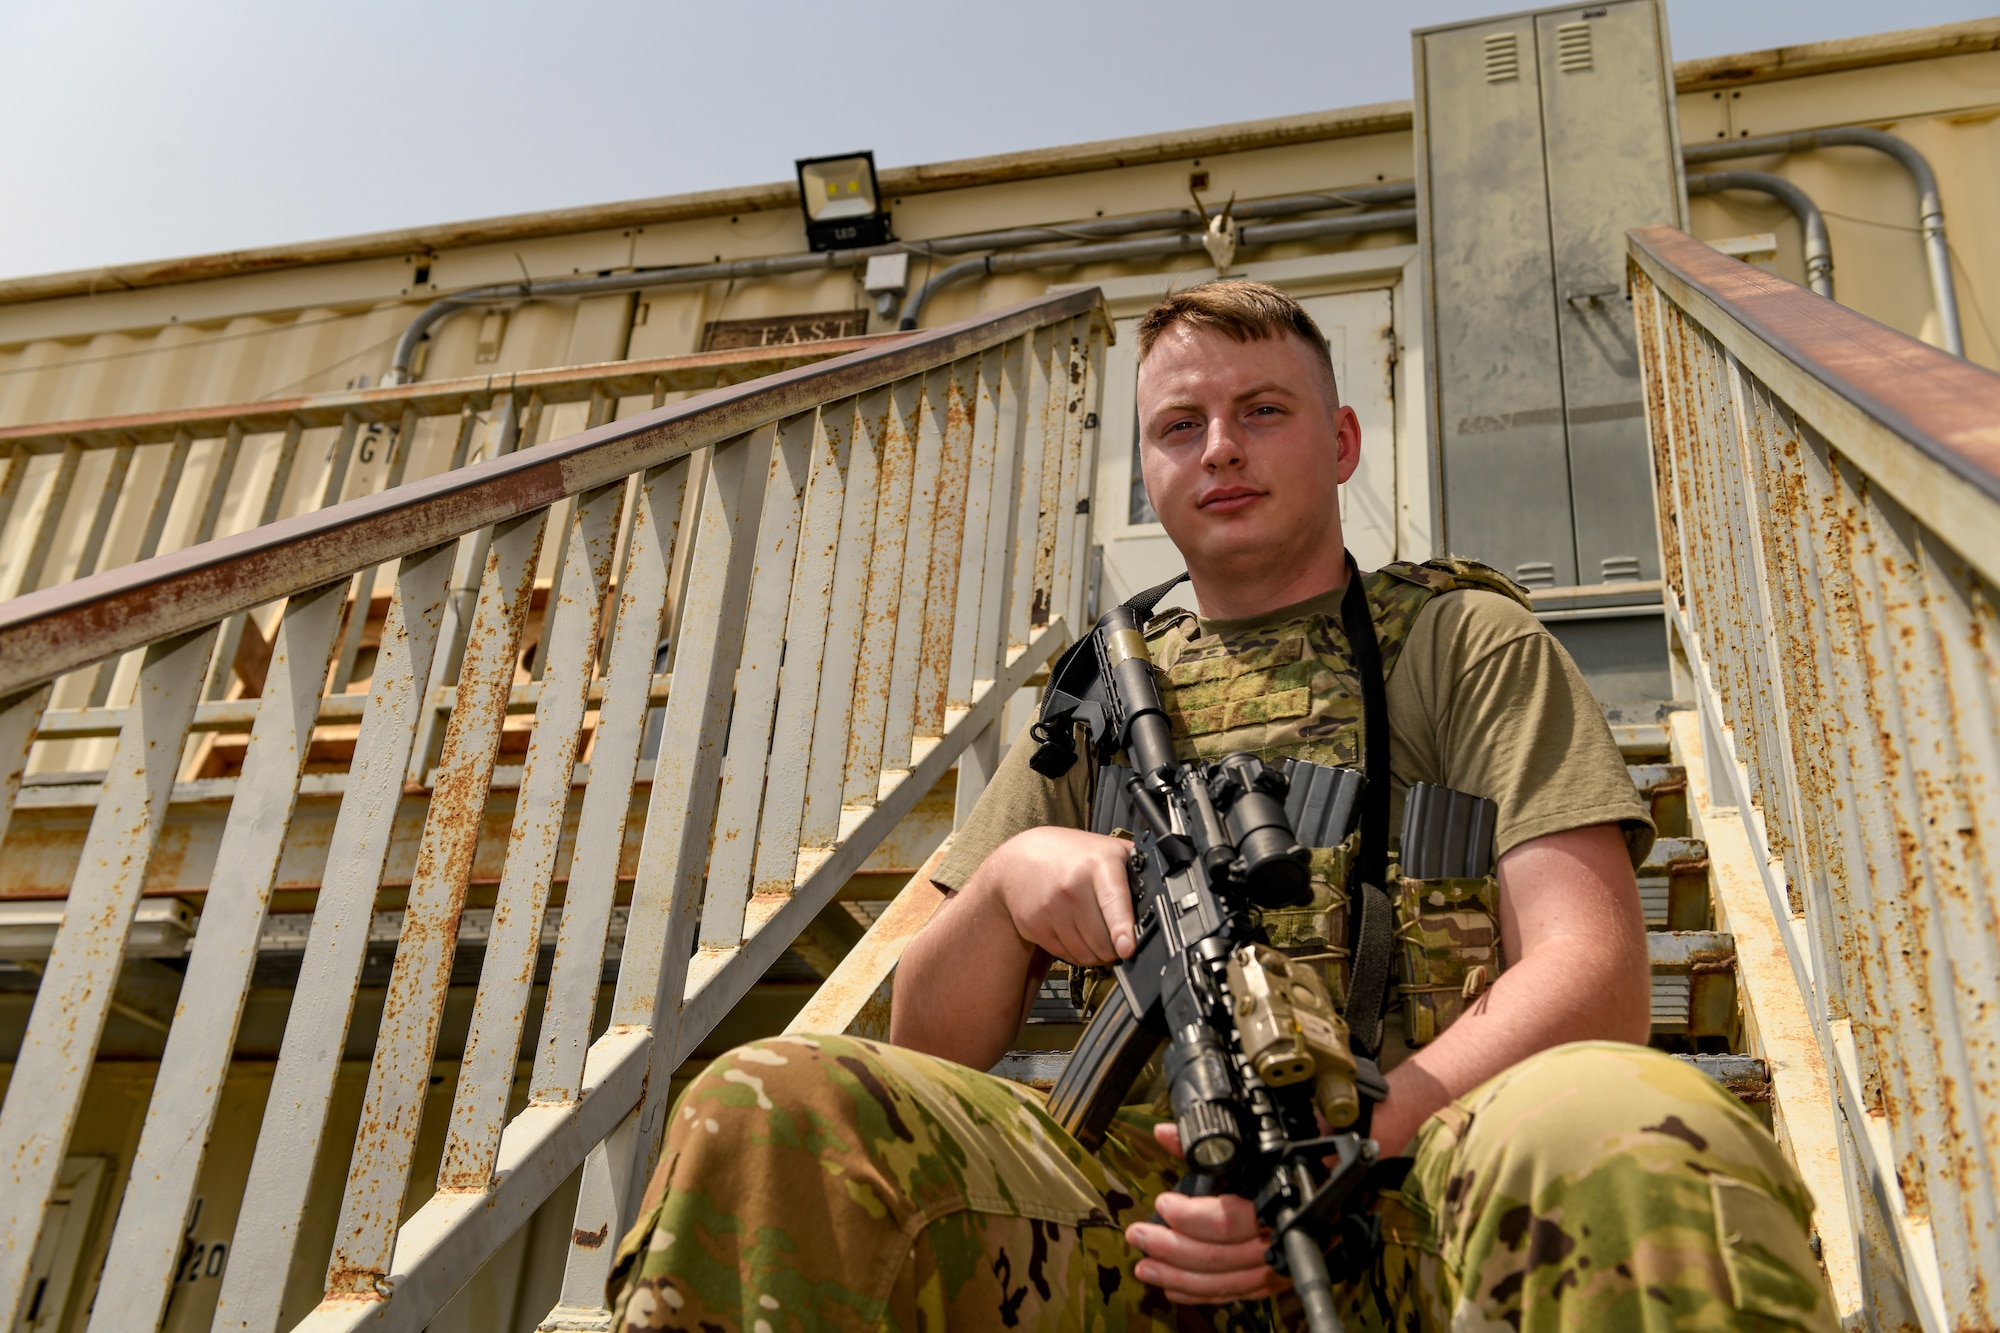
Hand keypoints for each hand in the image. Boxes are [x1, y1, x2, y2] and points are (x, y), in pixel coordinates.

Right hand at [988, 826, 1136, 965]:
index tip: (1127, 947)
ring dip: (1097, 954)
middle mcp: (1072, 887)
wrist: (1018, 860)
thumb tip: (1164, 895)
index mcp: (1098, 865)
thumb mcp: (1107, 850)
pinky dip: (1077, 953)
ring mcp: (1050, 908)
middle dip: (1116, 947)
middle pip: (1103, 941)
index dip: (1121, 928)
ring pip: (1086, 954)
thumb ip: (1135, 869)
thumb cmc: (1071, 855)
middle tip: (1118, 938)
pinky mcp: (1034, 925)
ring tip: (1097, 935)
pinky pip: (1066, 956)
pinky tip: (1076, 934)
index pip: (1113, 900)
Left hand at [1124, 1123, 1288, 1304]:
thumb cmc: (1302, 1154)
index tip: (1163, 1204)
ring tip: (1146, 1268)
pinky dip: (1202, 1292)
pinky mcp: (1275, 1278)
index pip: (1230, 1221)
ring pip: (1226, 1281)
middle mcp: (1282, 1240)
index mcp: (1280, 1202)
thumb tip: (1166, 1134)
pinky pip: (1236, 1293)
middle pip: (1221, 1257)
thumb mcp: (1257, 1140)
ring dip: (1180, 1277)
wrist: (1338, 1173)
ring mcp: (1280, 1264)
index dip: (1190, 1218)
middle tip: (1139, 1236)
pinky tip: (1173, 1287)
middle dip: (1173, 1250)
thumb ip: (1208, 1142)